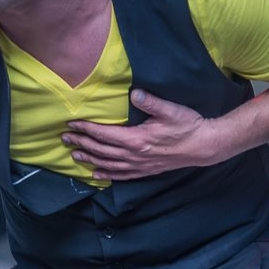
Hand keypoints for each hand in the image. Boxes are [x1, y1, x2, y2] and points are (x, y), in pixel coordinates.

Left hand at [61, 89, 220, 180]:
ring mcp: (139, 165)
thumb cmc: (187, 126)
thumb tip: (134, 93)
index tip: (72, 125)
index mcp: (137, 139)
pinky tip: (97, 175)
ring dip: (90, 159)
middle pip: (101, 150)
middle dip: (82, 143)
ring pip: (108, 164)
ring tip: (74, 155)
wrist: (203, 146)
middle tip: (65, 139)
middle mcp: (134, 155)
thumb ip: (150, 102)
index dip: (87, 129)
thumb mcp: (170, 110)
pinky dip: (107, 175)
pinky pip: (121, 175)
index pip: (104, 134)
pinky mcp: (145, 171)